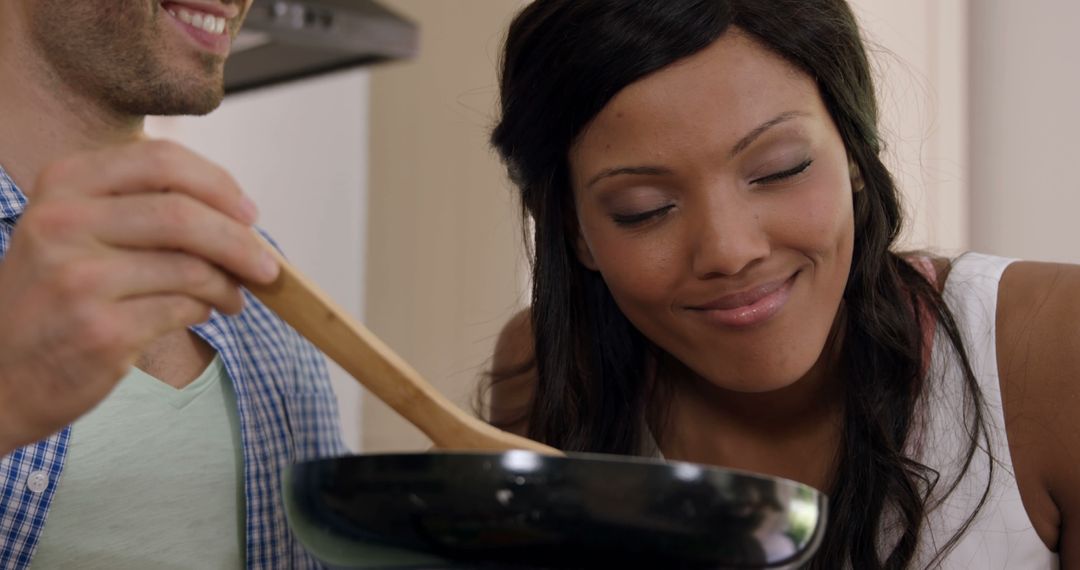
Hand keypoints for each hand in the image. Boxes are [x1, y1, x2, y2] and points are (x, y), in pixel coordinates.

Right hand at [0, 140, 279, 452]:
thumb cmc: (51, 300)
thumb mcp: (71, 232)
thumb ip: (138, 207)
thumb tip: (234, 210)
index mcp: (62, 186)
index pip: (160, 161)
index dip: (218, 185)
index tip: (249, 213)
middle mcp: (63, 224)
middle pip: (184, 215)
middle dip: (241, 241)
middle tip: (267, 265)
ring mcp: (79, 279)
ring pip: (191, 267)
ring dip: (230, 284)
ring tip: (234, 296)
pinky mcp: (101, 330)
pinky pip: (183, 309)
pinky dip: (207, 310)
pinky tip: (205, 313)